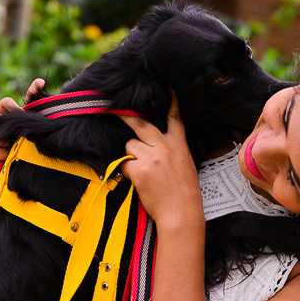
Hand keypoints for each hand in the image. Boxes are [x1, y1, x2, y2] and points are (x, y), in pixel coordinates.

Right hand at [0, 78, 44, 165]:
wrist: (19, 170)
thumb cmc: (25, 145)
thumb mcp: (31, 124)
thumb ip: (34, 103)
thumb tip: (40, 82)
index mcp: (4, 116)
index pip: (4, 103)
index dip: (13, 106)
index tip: (23, 114)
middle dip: (9, 127)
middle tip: (20, 135)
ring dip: (4, 141)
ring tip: (14, 147)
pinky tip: (7, 156)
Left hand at [117, 94, 202, 231]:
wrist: (181, 213)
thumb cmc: (184, 194)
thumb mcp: (185, 165)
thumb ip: (171, 151)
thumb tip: (154, 145)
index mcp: (179, 145)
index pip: (175, 118)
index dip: (172, 101)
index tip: (168, 87)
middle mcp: (164, 147)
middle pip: (141, 124)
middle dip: (126, 116)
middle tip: (114, 108)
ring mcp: (151, 157)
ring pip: (130, 147)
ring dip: (131, 157)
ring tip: (144, 174)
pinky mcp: (140, 169)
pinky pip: (126, 165)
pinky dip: (129, 173)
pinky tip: (140, 183)